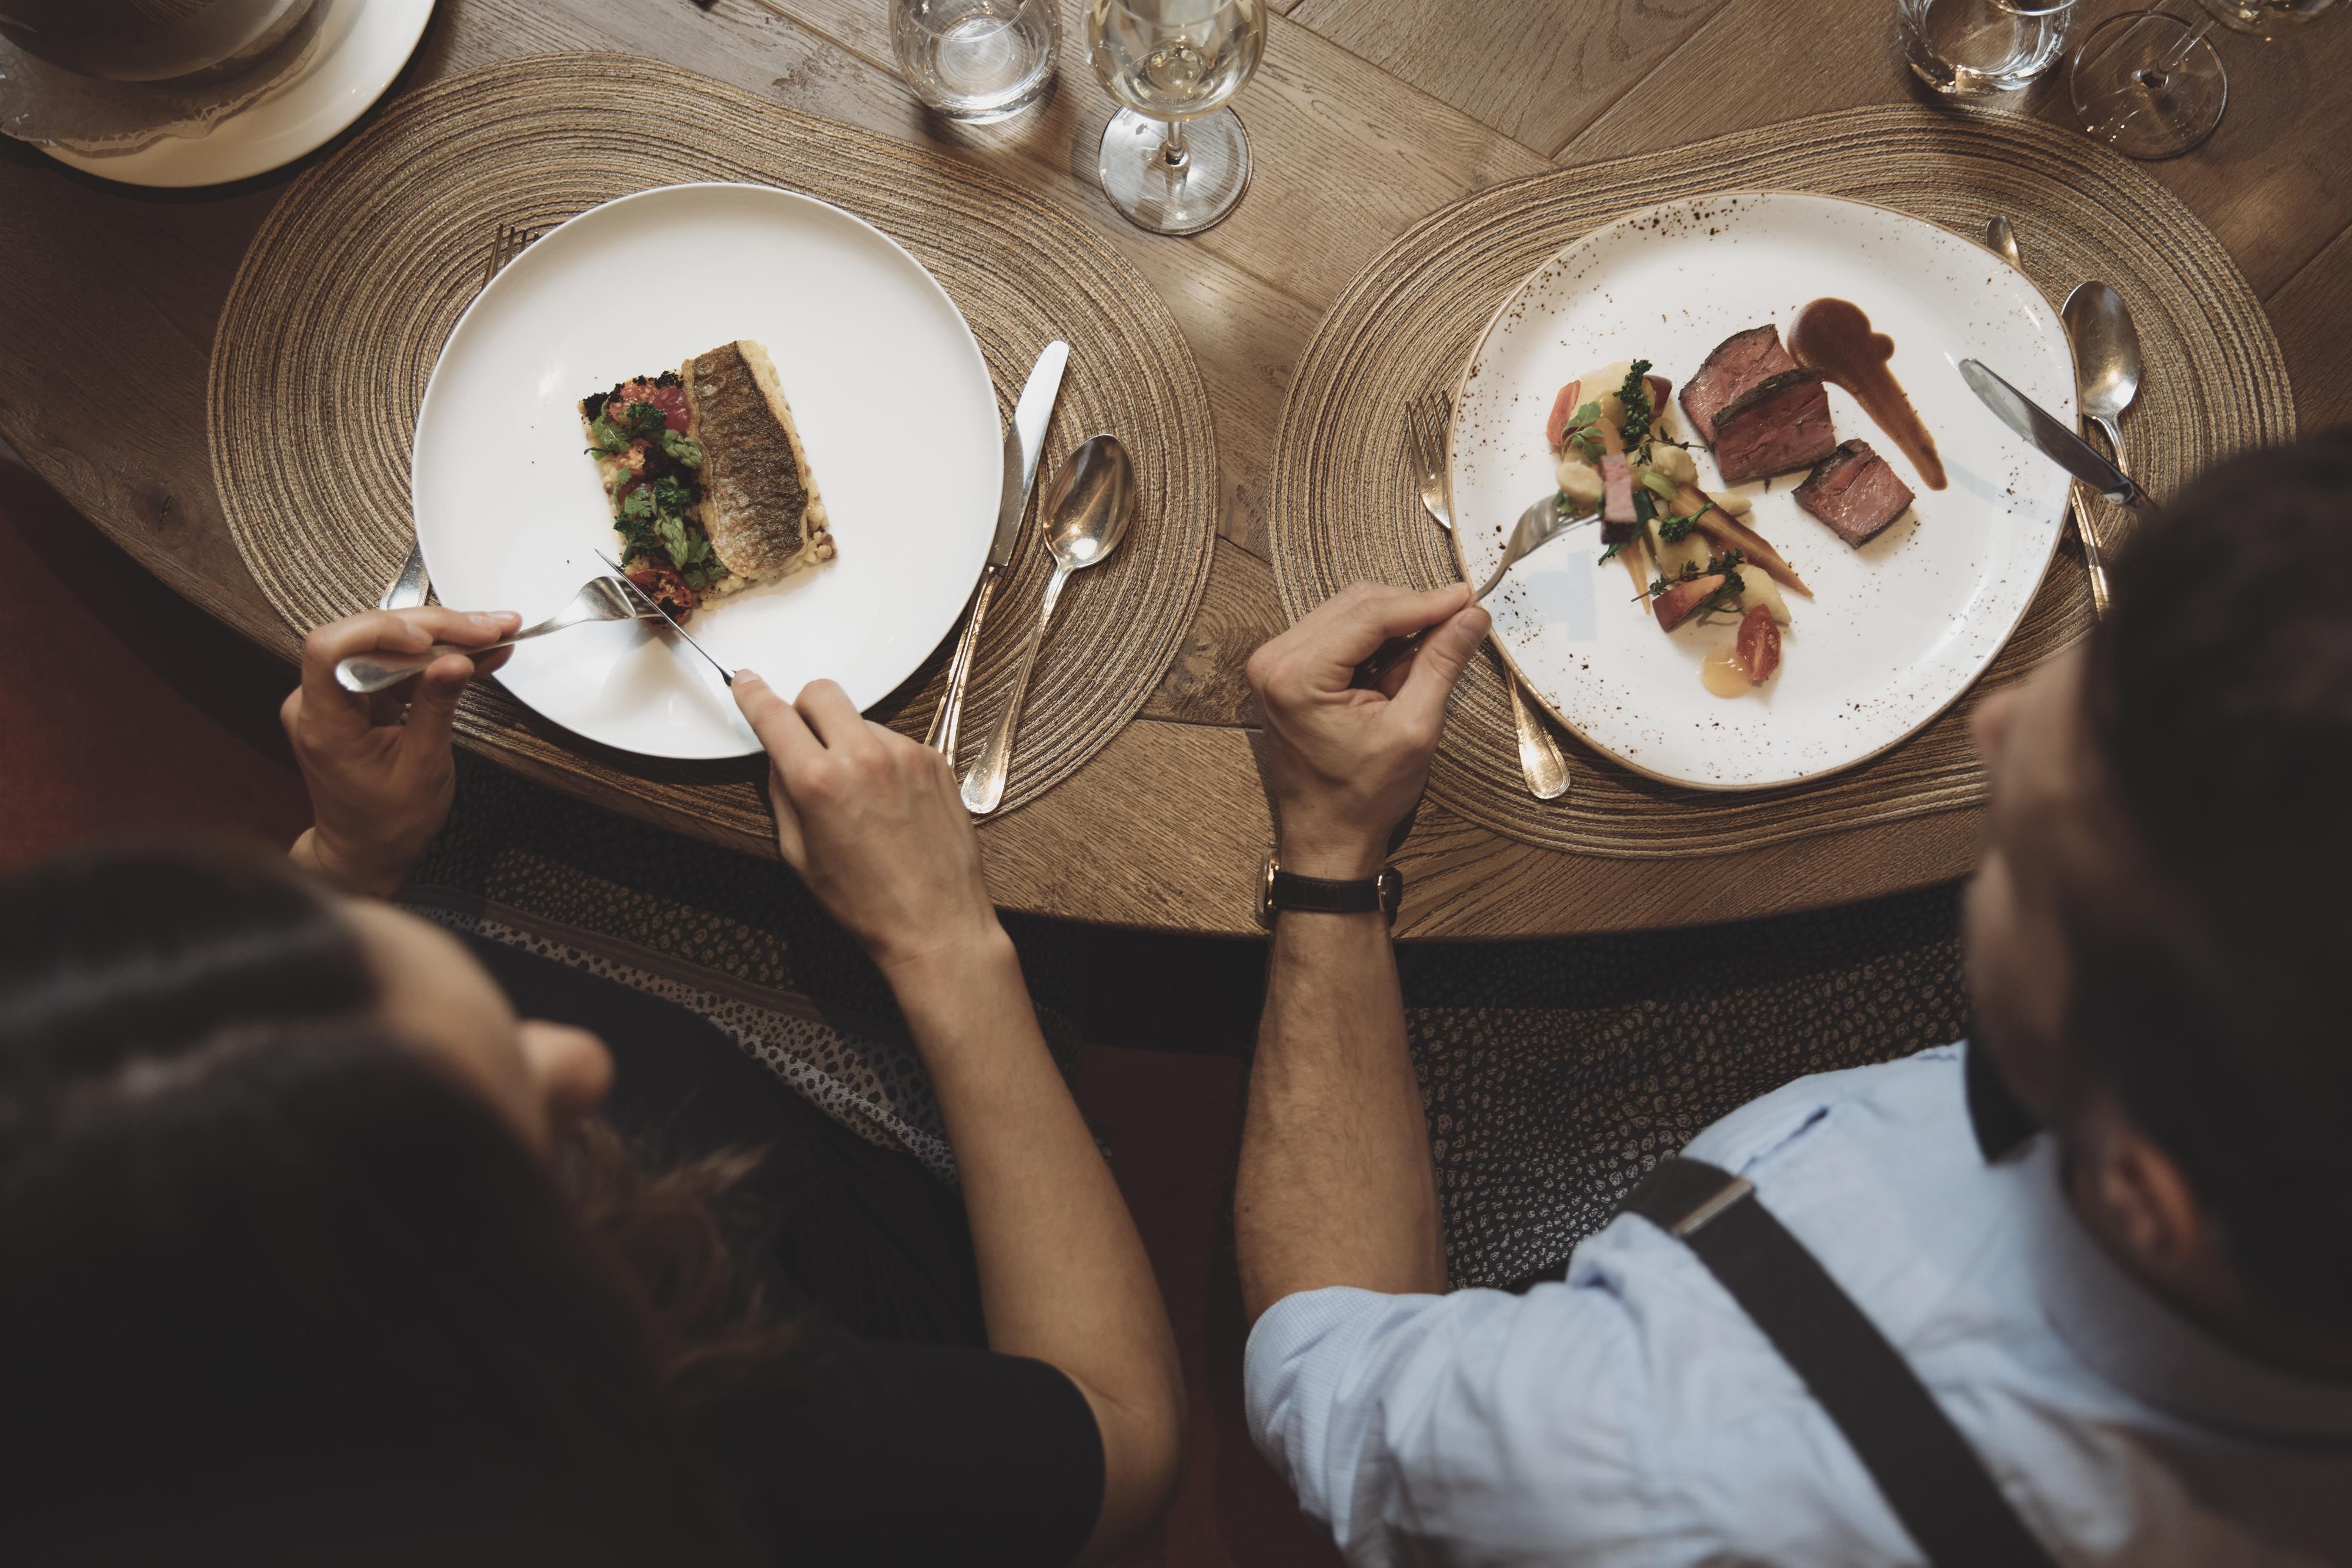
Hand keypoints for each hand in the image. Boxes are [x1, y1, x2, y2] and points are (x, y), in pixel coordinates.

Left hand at [281, 607, 518, 897]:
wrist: (366, 852)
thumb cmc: (388, 823)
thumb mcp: (423, 768)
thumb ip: (436, 707)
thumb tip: (456, 661)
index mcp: (323, 725)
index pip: (330, 649)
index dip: (379, 632)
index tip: (430, 641)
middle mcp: (317, 702)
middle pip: (367, 639)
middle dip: (433, 630)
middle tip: (489, 629)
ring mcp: (335, 697)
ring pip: (386, 646)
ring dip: (442, 639)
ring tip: (493, 635)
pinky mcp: (355, 697)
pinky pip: (394, 664)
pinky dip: (435, 658)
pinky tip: (476, 653)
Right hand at [734, 672, 1005, 983]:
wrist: (937, 925)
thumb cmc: (866, 903)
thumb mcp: (800, 855)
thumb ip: (783, 795)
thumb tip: (779, 756)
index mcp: (819, 781)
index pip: (774, 715)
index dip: (754, 695)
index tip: (747, 682)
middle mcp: (864, 756)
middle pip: (822, 693)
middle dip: (805, 709)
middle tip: (806, 743)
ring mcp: (906, 754)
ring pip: (862, 719)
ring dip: (849, 742)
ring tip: (860, 796)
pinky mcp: (936, 761)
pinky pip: (896, 742)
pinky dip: (884, 761)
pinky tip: (890, 803)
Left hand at [1244, 582, 1488, 879]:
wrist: (1328, 835)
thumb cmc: (1363, 796)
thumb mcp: (1414, 730)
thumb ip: (1441, 665)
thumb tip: (1471, 616)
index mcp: (1296, 676)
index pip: (1369, 615)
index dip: (1425, 602)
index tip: (1467, 597)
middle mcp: (1274, 660)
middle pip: (1356, 604)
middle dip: (1411, 608)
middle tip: (1460, 619)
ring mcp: (1274, 663)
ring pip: (1347, 612)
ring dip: (1394, 623)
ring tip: (1430, 650)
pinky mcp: (1283, 669)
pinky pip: (1335, 631)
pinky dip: (1373, 638)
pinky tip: (1399, 660)